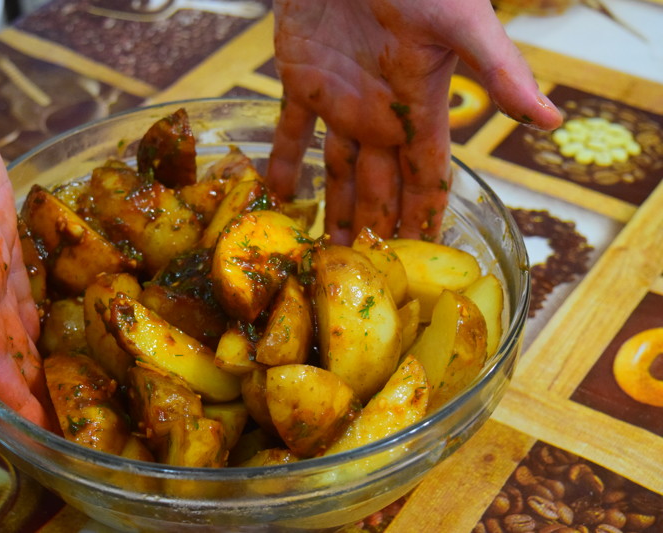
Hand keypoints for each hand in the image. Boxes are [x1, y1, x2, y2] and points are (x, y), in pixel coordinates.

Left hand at [267, 0, 562, 243]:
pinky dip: (282, 162)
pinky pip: (289, 132)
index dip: (425, 217)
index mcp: (418, 106)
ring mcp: (340, 99)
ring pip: (335, 171)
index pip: (427, 176)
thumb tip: (551, 120)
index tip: (421, 260)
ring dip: (332, 209)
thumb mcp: (461, 24)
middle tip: (367, 276)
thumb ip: (499, 70)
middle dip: (376, 229)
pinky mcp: (300, 79)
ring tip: (327, 252)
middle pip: (380, 187)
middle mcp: (380, 114)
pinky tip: (279, 196)